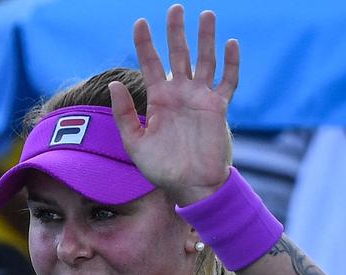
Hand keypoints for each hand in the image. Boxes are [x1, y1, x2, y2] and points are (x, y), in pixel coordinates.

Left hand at [110, 4, 238, 205]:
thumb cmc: (161, 169)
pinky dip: (230, 63)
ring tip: (207, 14)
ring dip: (206, 38)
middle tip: (175, 8)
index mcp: (158, 99)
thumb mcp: (134, 142)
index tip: (140, 22)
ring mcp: (200, 98)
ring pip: (204, 61)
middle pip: (178, 54)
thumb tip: (114, 83)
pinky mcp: (218, 108)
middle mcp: (179, 93)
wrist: (190, 186)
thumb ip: (124, 114)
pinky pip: (227, 82)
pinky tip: (230, 43)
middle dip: (176, 32)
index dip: (145, 43)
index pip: (150, 63)